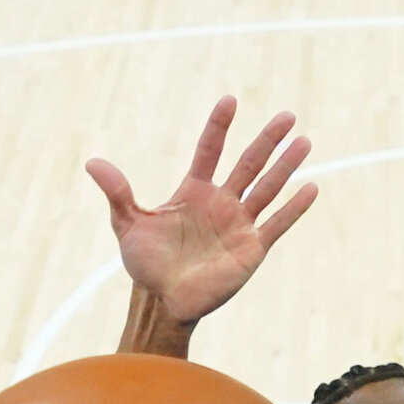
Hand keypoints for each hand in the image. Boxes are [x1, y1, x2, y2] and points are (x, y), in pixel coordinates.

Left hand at [86, 95, 318, 330]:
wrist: (164, 301)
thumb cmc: (145, 264)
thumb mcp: (128, 224)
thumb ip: (118, 193)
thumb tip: (93, 163)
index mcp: (194, 191)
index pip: (210, 150)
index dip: (219, 126)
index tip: (230, 101)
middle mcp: (221, 202)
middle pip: (248, 163)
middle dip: (267, 140)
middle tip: (288, 116)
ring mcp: (239, 224)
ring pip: (267, 188)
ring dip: (287, 166)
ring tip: (305, 142)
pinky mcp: (251, 248)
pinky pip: (277, 224)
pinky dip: (294, 208)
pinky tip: (311, 189)